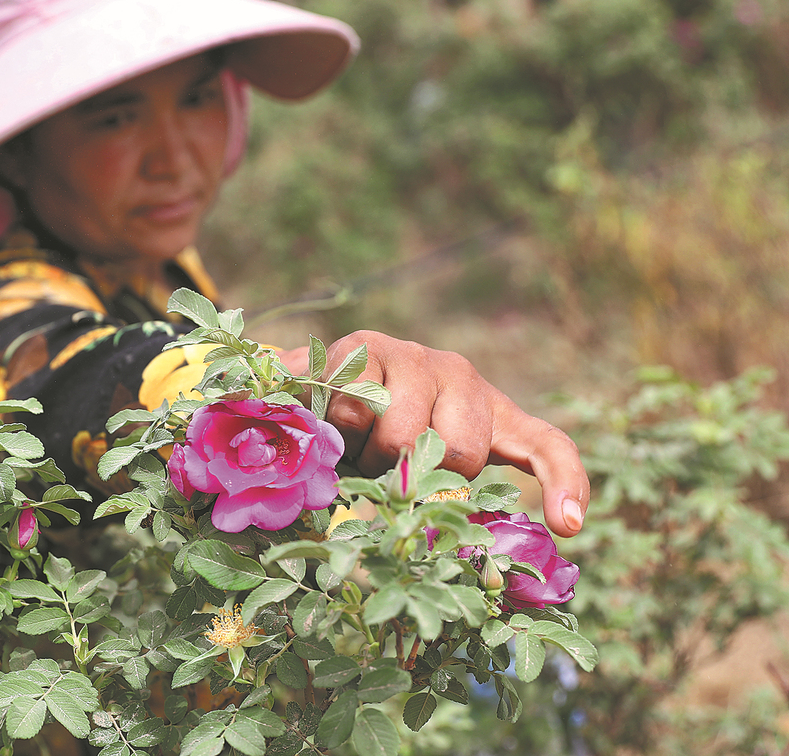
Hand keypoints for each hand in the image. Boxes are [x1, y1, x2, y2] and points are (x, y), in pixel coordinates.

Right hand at [281, 332, 588, 536]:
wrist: (312, 386)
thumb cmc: (373, 440)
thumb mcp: (417, 471)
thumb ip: (443, 494)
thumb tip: (463, 535)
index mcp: (487, 412)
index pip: (547, 445)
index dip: (564, 483)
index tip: (568, 526)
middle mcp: (461, 376)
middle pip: (461, 452)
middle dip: (417, 478)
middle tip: (387, 472)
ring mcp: (415, 355)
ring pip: (402, 433)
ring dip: (369, 458)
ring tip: (357, 447)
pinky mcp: (367, 345)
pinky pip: (356, 409)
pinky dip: (339, 431)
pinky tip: (332, 420)